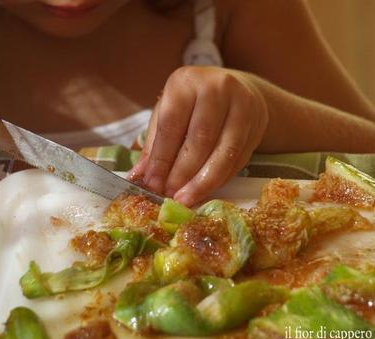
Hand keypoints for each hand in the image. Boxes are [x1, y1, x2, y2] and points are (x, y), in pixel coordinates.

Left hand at [129, 66, 268, 205]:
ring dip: (204, 182)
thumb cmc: (192, 102)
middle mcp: (217, 87)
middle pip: (200, 139)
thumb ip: (154, 144)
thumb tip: (138, 177)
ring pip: (224, 152)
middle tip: (170, 195)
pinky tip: (206, 190)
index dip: (161, 158)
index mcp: (185, 82)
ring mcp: (242, 104)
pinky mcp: (258, 123)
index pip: (171, 125)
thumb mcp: (168, 112)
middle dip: (183, 173)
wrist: (235, 88)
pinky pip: (239, 159)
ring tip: (187, 199)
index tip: (152, 184)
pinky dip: (221, 179)